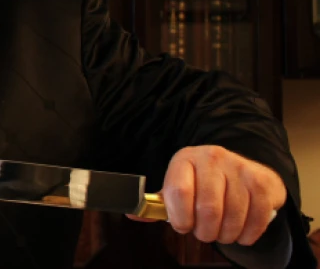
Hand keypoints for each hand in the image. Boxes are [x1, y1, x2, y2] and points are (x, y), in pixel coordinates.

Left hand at [129, 145, 284, 245]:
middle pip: (208, 209)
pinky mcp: (261, 181)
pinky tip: (241, 233)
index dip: (180, 218)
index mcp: (185, 159)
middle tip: (204, 233)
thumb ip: (158, 204)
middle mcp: (212, 158)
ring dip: (226, 235)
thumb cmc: (203, 184)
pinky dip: (247, 234)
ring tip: (221, 233)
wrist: (243, 171)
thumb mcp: (178, 187)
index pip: (179, 192)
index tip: (183, 226)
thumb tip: (133, 214)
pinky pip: (256, 218)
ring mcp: (239, 167)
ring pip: (232, 216)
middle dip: (204, 232)